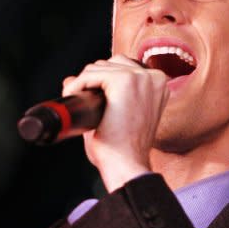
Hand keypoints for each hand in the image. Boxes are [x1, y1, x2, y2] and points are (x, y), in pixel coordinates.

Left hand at [61, 55, 168, 191]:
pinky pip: (90, 73)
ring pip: (100, 66)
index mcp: (158, 86)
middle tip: (83, 100)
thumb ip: (100, 97)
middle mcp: (154, 78)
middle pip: (113, 63)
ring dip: (84, 82)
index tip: (94, 99)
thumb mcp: (117, 118)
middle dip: (95, 79)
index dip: (105, 81)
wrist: (128, 164)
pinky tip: (73, 97)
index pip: (125, 68)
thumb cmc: (125, 149)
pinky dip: (77, 84)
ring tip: (79, 100)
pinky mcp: (124, 81)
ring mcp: (141, 78)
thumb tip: (70, 80)